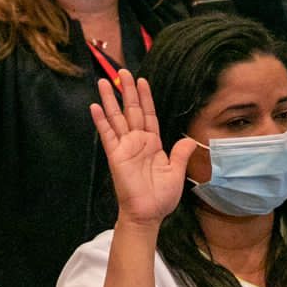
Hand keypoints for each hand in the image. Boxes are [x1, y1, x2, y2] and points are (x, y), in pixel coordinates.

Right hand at [91, 72, 196, 227]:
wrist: (147, 214)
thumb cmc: (161, 197)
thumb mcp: (176, 173)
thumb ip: (180, 154)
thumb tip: (190, 140)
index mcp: (153, 143)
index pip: (148, 115)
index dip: (145, 98)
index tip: (142, 81)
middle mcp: (137, 141)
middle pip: (131, 110)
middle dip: (128, 91)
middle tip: (123, 72)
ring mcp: (124, 147)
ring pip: (116, 118)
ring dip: (111, 100)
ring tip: (105, 82)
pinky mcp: (115, 155)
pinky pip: (107, 134)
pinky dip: (101, 121)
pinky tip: (95, 106)